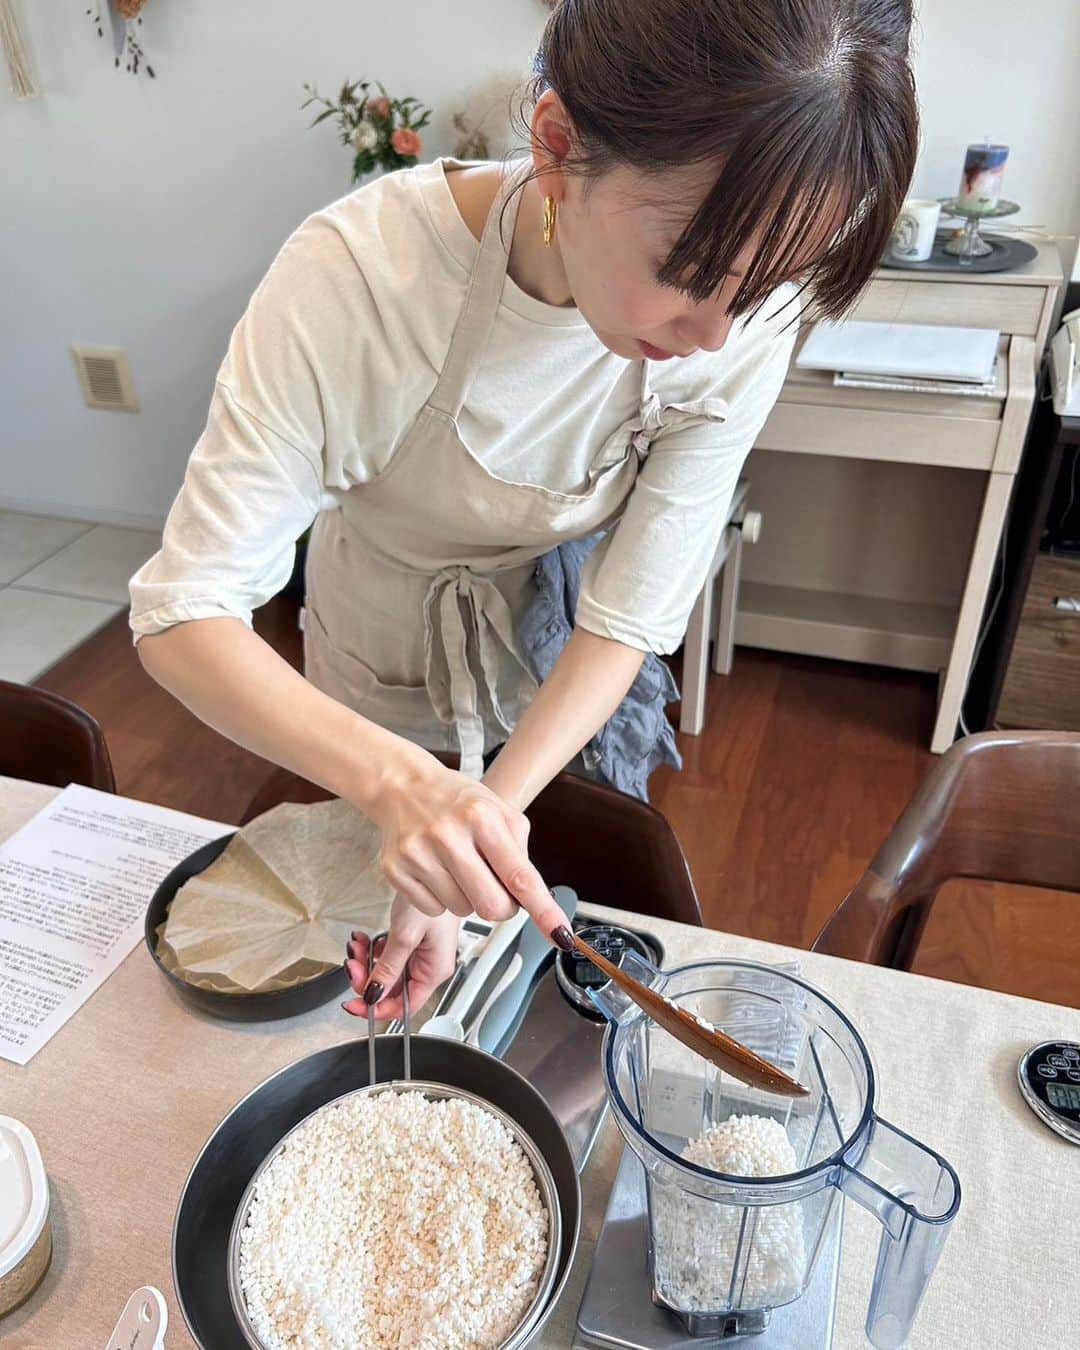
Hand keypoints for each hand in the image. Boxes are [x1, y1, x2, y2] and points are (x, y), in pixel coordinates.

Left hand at [343, 899, 459, 1019]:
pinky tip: (364, 939)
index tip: (355, 1004)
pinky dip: (371, 949)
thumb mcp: (405, 936)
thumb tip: (373, 995)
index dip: (377, 1008)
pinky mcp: (411, 941)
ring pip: (385, 971)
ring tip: (356, 947)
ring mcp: (419, 953)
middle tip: (352, 966)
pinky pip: (386, 955)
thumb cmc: (431, 897)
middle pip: (391, 989)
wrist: (437, 869)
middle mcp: (428, 965)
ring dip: (366, 962)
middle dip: (366, 979)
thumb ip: (388, 969)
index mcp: (434, 970)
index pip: (404, 1006)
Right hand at [364, 748, 567, 936]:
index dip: (543, 909)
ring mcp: (418, 854)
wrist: (403, 786)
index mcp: (482, 818)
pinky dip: (441, 899)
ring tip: (457, 867)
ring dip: (468, 898)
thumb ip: (518, 851)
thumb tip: (533, 899)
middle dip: (502, 907)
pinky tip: (436, 871)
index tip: (560, 934)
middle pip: (491, 906)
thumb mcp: (498, 811)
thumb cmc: (457, 802)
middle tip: (496, 888)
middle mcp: (448, 835)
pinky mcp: (395, 870)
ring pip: (462, 911)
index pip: (519, 875)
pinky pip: (433, 910)